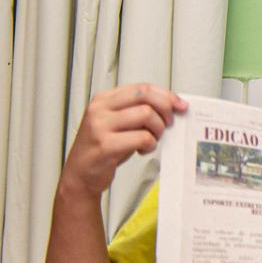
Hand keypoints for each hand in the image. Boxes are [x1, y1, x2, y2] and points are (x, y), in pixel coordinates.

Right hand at [58, 84, 187, 200]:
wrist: (80, 174)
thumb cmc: (104, 148)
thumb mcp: (117, 122)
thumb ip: (137, 110)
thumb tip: (172, 105)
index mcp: (103, 99)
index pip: (142, 88)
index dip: (166, 95)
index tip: (180, 105)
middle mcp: (99, 109)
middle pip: (145, 96)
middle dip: (165, 109)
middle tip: (168, 124)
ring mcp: (100, 126)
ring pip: (146, 115)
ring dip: (158, 129)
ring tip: (151, 139)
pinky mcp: (105, 145)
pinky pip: (142, 137)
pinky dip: (150, 144)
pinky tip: (142, 150)